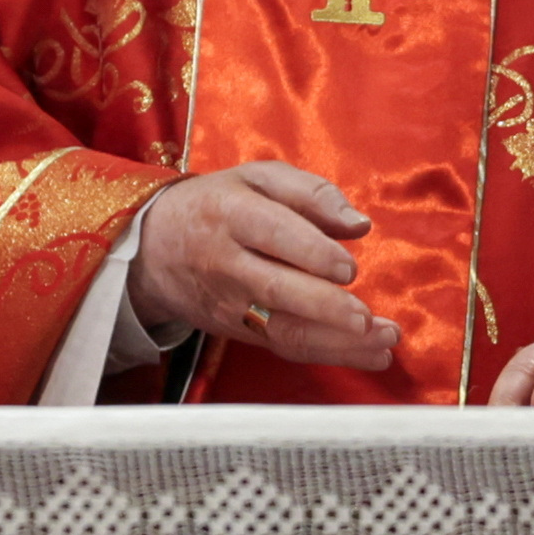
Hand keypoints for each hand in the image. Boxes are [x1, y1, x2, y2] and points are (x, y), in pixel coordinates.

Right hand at [131, 162, 396, 369]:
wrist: (150, 247)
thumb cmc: (216, 205)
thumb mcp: (254, 178)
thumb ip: (310, 192)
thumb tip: (358, 224)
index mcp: (230, 212)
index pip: (270, 232)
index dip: (311, 252)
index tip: (348, 267)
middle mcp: (226, 261)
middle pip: (275, 288)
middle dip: (323, 306)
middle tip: (364, 316)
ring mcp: (230, 303)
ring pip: (283, 329)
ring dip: (338, 340)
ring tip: (383, 340)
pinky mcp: (239, 330)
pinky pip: (287, 347)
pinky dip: (332, 354)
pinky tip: (372, 355)